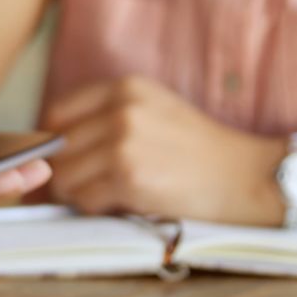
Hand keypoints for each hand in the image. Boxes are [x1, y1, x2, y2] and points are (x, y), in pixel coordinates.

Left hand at [42, 76, 284, 224]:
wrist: (246, 178)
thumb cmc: (199, 152)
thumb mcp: (153, 111)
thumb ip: (105, 118)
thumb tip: (49, 148)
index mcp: (124, 88)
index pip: (56, 114)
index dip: (52, 144)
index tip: (63, 162)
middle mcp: (120, 109)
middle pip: (56, 149)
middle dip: (63, 174)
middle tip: (85, 188)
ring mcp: (123, 142)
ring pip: (64, 177)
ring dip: (77, 194)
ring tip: (106, 196)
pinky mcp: (129, 176)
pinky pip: (84, 199)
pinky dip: (94, 208)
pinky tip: (120, 205)